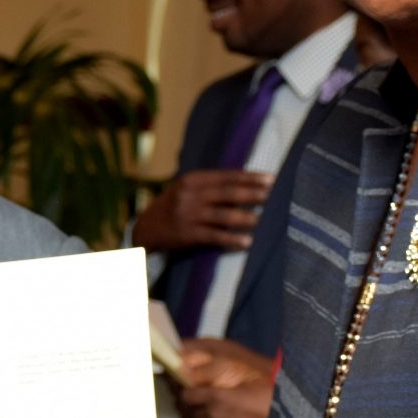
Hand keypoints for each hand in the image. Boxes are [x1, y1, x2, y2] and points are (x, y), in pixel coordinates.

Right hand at [131, 171, 270, 253]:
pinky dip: (232, 238)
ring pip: (223, 215)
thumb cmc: (173, 205)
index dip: (249, 177)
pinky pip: (214, 236)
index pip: (227, 176)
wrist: (146, 228)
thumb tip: (246, 185)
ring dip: (245, 218)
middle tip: (271, 196)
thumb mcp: (187, 189)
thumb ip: (210, 186)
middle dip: (251, 194)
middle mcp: (190, 195)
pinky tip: (246, 241)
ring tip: (261, 220)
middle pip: (227, 193)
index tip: (270, 179)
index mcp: (193, 179)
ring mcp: (188, 214)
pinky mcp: (188, 234)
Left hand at [176, 338, 274, 417]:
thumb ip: (208, 366)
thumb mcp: (241, 366)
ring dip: (207, 417)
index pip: (184, 395)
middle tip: (208, 394)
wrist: (296, 417)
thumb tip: (182, 361)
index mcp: (216, 400)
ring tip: (226, 407)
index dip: (185, 387)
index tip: (188, 383)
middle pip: (190, 411)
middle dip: (195, 402)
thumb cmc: (273, 388)